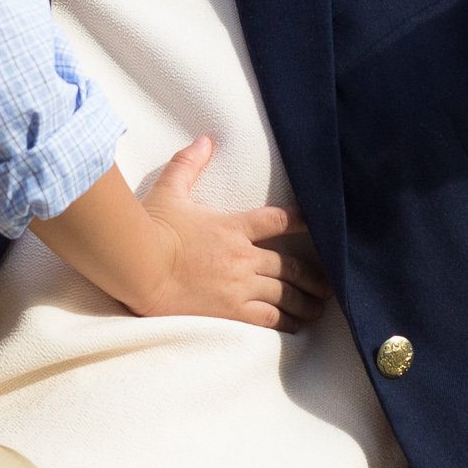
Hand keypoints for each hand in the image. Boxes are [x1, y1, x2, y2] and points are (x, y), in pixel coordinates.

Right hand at [134, 136, 330, 329]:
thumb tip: (204, 140)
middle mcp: (243, 258)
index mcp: (233, 227)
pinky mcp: (230, 313)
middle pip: (290, 267)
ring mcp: (238, 287)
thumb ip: (188, 165)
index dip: (301, 221)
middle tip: (328, 283)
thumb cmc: (151, 229)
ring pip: (284, 295)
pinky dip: (285, 323)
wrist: (139, 268)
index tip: (317, 225)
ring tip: (318, 308)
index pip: (278, 221)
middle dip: (312, 276)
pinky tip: (295, 327)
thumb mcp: (169, 191)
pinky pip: (267, 319)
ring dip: (305, 302)